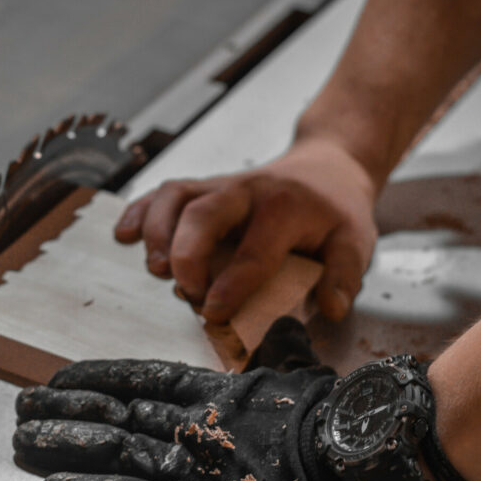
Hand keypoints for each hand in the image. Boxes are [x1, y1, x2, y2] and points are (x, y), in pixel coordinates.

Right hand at [14, 318, 369, 480]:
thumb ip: (282, 348)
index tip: (61, 377)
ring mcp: (199, 476)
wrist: (367, 467)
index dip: (99, 382)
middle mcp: (198, 439)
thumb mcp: (303, 377)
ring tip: (27, 441)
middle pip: (119, 424)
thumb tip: (287, 322)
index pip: (143, 386)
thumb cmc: (332, 424)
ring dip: (70, 450)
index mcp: (214, 404)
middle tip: (23, 412)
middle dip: (69, 417)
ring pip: (120, 458)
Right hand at [114, 140, 378, 322]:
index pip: (255, 249)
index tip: (215, 312)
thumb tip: (331, 308)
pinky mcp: (202, 189)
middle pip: (204, 212)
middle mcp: (247, 191)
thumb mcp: (356, 240)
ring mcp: (220, 186)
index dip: (232, 284)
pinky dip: (139, 211)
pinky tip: (124, 235)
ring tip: (156, 269)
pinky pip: (164, 192)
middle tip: (185, 291)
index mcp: (285, 208)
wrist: (325, 167)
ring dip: (156, 231)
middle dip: (186, 254)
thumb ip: (346, 275)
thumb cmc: (335, 211)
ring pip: (176, 196)